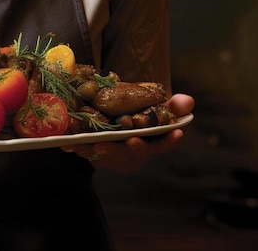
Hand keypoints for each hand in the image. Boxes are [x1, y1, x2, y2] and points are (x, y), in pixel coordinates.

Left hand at [61, 92, 194, 171]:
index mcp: (150, 143)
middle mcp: (133, 153)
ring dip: (101, 150)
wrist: (113, 135)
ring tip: (95, 142)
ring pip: (109, 155)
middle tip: (131, 140)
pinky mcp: (95, 155)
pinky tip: (68, 143)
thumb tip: (189, 100)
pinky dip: (77, 148)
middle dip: (134, 147)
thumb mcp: (152, 111)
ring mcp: (114, 156)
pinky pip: (86, 152)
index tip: (176, 132)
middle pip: (136, 153)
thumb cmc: (137, 120)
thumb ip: (170, 106)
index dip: (171, 139)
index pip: (164, 143)